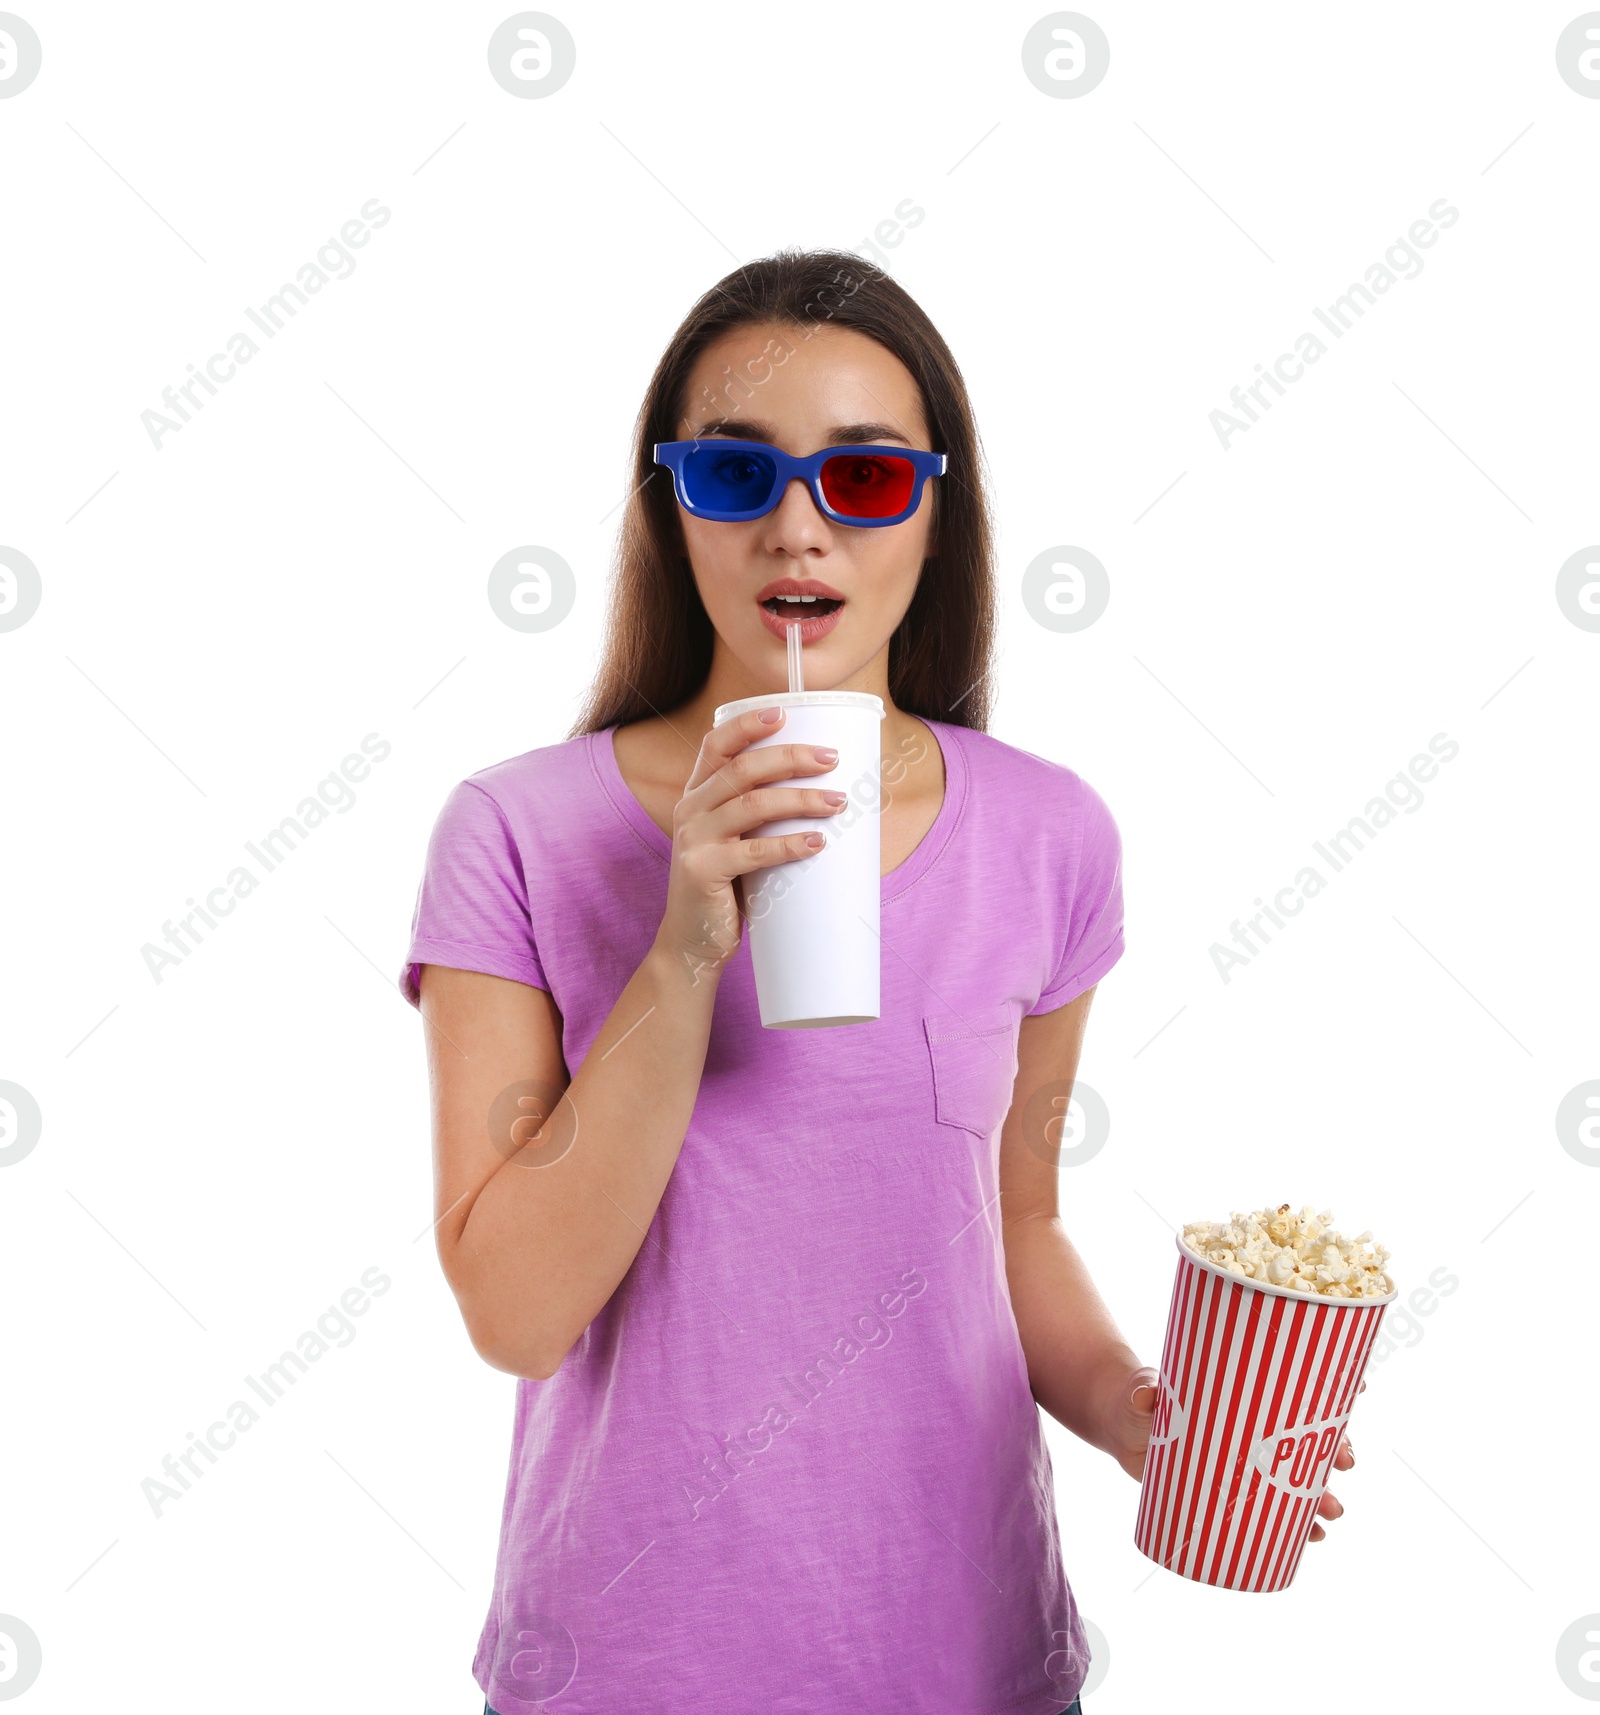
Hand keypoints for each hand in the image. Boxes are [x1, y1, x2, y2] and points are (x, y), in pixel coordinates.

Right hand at [653, 706, 847, 985]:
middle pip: (743, 769)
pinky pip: (753, 852)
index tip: (784, 713)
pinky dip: (790, 844)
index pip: (716, 745)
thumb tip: (825, 789)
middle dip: (791, 758)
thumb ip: (758, 814)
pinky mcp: (702, 871)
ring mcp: (693, 840)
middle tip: (832, 759)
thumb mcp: (734, 839)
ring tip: (838, 801)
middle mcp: (690, 810)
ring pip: (753, 805)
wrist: (693, 940)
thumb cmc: (726, 885)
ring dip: (801, 798)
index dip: (748, 725)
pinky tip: (818, 842)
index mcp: (696, 794)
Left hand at [1107, 1368, 1366, 1537]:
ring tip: (1331, 1513)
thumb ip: (1146, 1392)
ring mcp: (1246, 1460)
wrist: (1120, 1422)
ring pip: (1298, 1477)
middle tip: (1347, 1462)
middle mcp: (1254, 1426)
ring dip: (1322, 1494)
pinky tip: (1312, 1538)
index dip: (1333, 1385)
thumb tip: (1148, 1396)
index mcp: (1244, 1392)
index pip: (1297, 1386)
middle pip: (1308, 1436)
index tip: (1361, 1387)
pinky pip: (1273, 1509)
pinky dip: (1296, 1525)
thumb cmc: (1141, 1395)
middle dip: (1336, 1449)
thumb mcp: (1145, 1391)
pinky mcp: (1231, 1490)